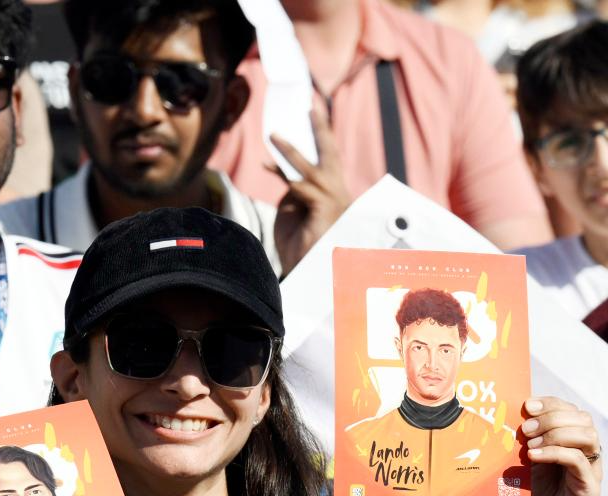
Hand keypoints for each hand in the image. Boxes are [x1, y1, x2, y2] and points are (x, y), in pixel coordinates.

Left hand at [269, 109, 350, 274]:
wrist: (304, 277)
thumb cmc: (298, 249)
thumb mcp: (292, 214)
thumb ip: (292, 192)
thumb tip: (286, 174)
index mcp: (333, 196)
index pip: (325, 162)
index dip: (316, 140)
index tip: (307, 116)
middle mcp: (339, 196)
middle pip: (330, 156)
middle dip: (321, 129)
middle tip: (312, 104)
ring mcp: (336, 204)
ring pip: (313, 169)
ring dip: (291, 151)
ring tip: (273, 135)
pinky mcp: (326, 213)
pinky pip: (303, 187)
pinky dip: (286, 174)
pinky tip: (269, 165)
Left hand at [516, 396, 601, 495]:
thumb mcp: (522, 465)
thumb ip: (522, 442)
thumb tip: (504, 416)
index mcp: (570, 445)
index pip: (571, 410)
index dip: (551, 403)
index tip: (527, 405)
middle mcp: (585, 455)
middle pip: (582, 418)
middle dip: (552, 416)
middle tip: (525, 427)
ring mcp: (590, 472)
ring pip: (588, 436)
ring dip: (555, 433)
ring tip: (529, 443)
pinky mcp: (589, 490)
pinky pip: (580, 461)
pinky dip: (555, 453)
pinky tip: (533, 456)